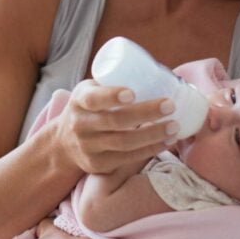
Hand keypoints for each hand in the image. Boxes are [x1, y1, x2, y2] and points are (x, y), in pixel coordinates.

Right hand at [55, 79, 178, 173]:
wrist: (64, 142)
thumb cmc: (88, 109)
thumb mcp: (89, 92)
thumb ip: (110, 84)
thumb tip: (156, 74)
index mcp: (79, 101)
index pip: (93, 99)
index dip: (112, 96)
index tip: (133, 93)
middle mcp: (80, 125)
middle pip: (114, 121)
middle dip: (145, 113)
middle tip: (170, 105)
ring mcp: (88, 147)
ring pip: (124, 143)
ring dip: (153, 134)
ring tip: (175, 125)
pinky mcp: (98, 165)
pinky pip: (127, 158)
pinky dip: (150, 149)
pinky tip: (166, 141)